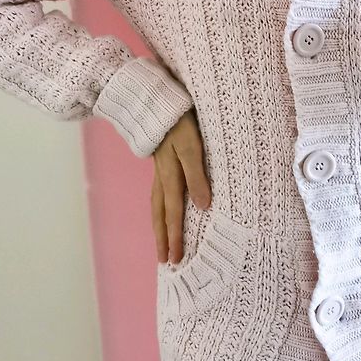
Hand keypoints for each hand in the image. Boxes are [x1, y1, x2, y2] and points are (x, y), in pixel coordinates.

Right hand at [151, 109, 211, 265]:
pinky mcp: (162, 161)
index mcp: (170, 176)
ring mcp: (160, 169)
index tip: (175, 258)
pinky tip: (164, 211)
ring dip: (159, 226)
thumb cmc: (180, 121)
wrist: (159, 99)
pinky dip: (160, 208)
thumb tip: (203, 207)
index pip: (174, 213)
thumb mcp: (192, 146)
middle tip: (165, 261)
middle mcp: (162, 176)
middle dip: (163, 238)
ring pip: (157, 204)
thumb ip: (197, 176)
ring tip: (162, 244)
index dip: (175, 236)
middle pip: (160, 213)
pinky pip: (159, 193)